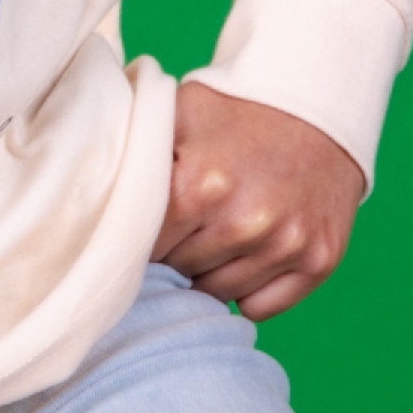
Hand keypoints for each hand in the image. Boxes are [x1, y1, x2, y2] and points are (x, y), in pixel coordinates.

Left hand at [153, 83, 364, 320]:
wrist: (317, 105)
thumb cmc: (235, 112)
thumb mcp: (178, 114)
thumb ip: (136, 156)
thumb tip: (93, 204)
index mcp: (199, 186)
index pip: (144, 248)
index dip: (143, 236)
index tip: (153, 221)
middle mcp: (246, 221)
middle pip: (181, 272)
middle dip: (178, 251)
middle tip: (192, 220)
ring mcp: (287, 244)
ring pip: (219, 294)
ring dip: (212, 271)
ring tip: (221, 231)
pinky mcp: (320, 259)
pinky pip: (261, 307)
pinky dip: (250, 289)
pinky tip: (251, 251)